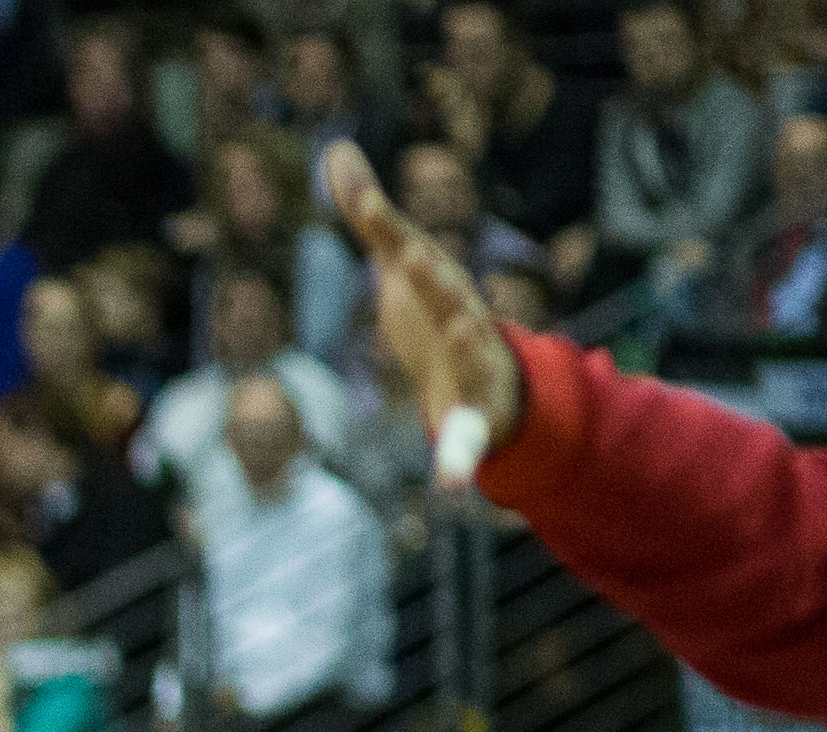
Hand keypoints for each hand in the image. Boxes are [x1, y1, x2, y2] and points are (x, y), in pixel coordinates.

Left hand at [334, 141, 524, 488]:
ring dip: (463, 351)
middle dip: (434, 279)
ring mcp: (476, 366)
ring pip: (473, 357)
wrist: (490, 381)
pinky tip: (454, 489)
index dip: (384, 226)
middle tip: (414, 260)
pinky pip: (471, 441)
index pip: (410, 250)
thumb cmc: (437, 314)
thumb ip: (371, 213)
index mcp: (440, 287)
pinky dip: (462, 463)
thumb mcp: (402, 266)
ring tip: (457, 336)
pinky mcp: (477, 417)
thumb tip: (336, 148)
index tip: (361, 203)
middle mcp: (465, 318)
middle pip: (448, 294)